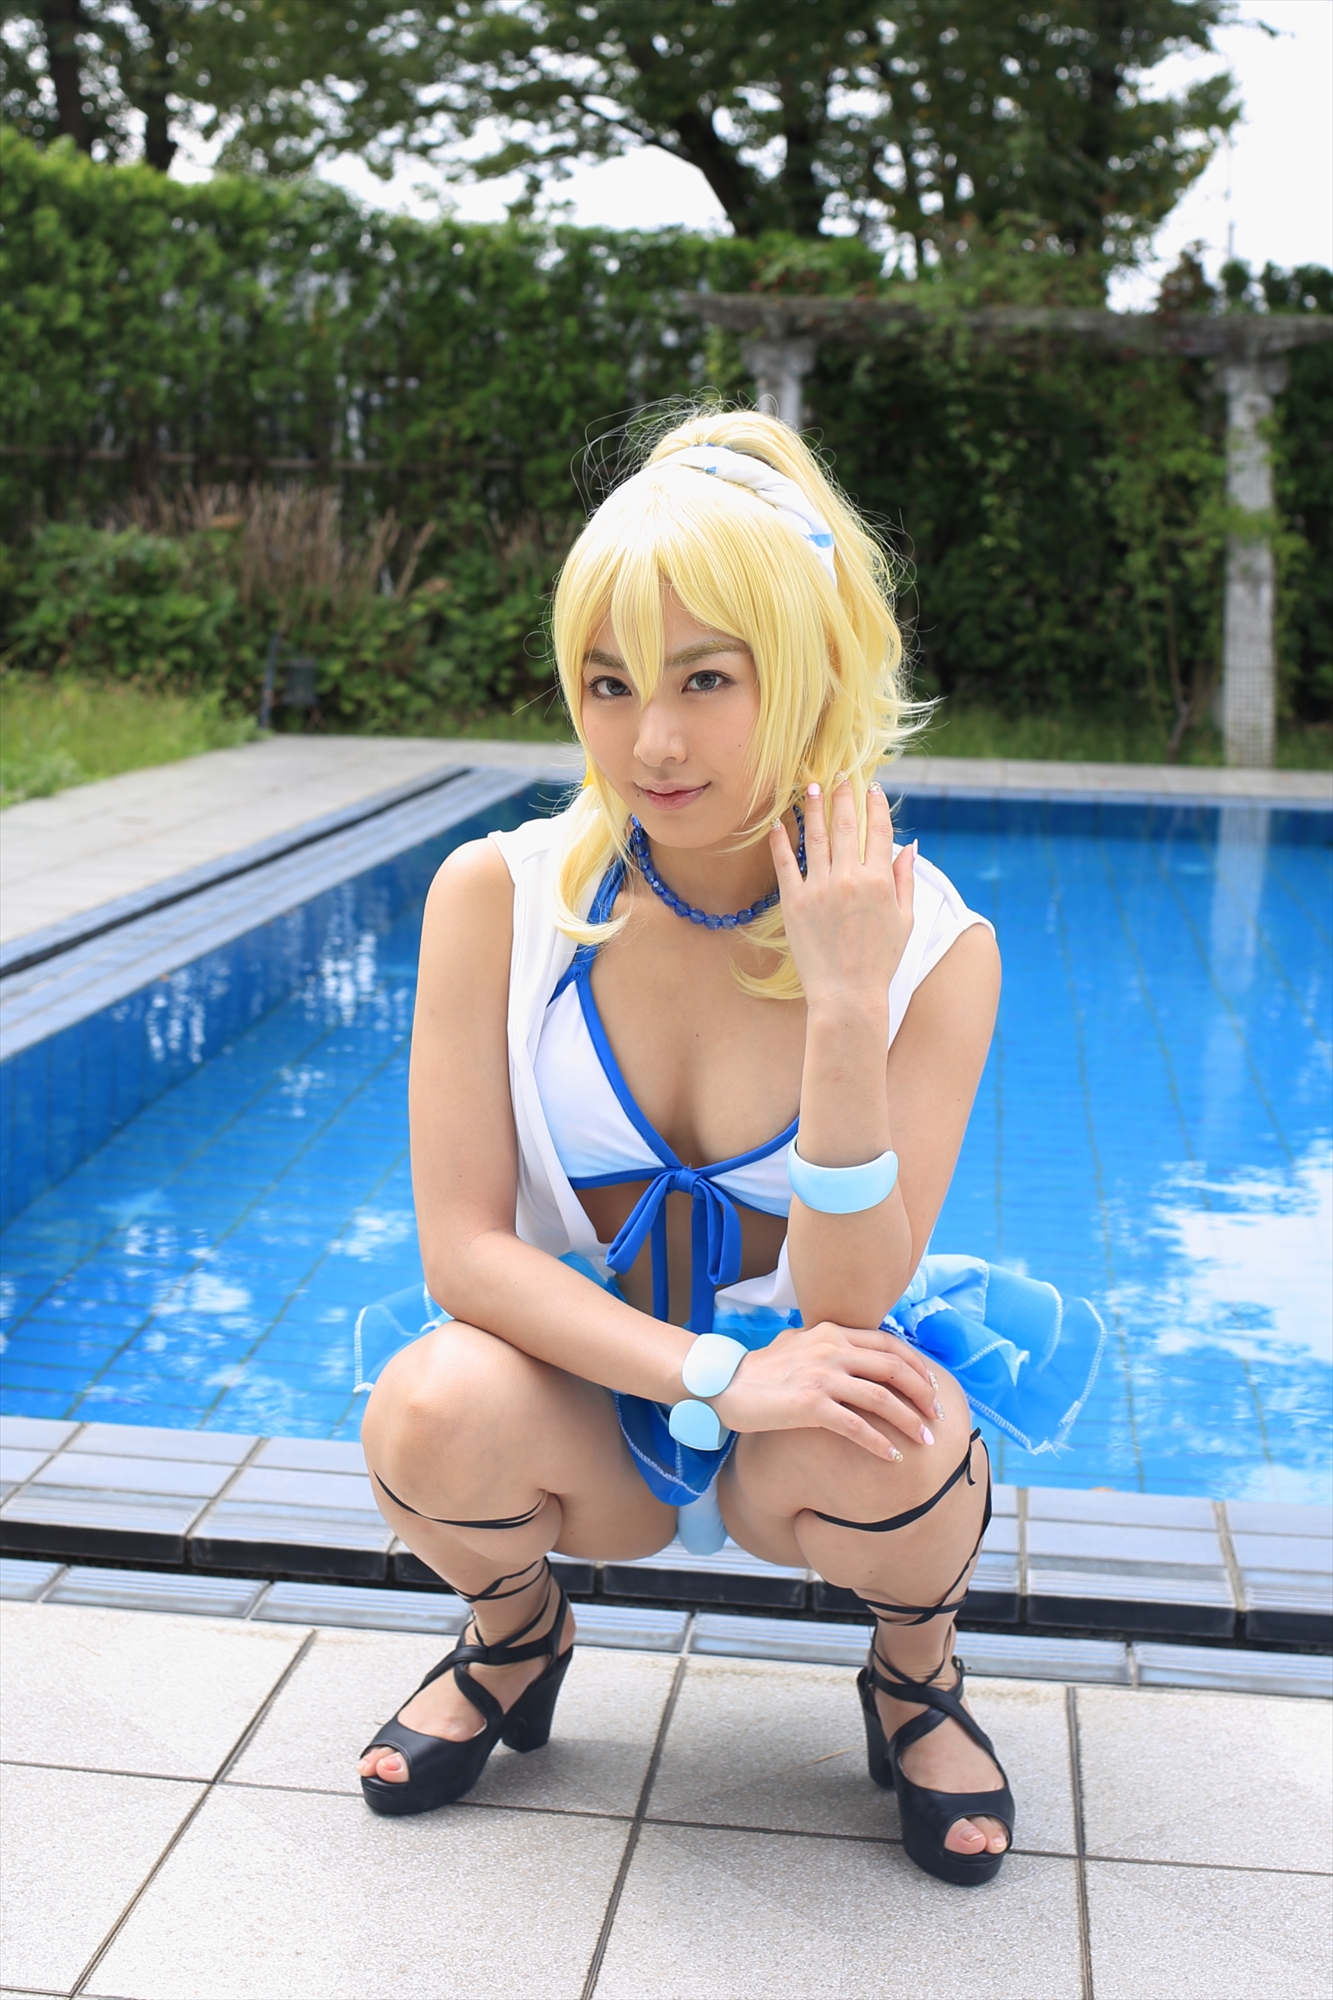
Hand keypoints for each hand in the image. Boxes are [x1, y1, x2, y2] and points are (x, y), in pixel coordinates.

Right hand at [711, 1320, 941, 1460]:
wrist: (724, 1383)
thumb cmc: (759, 1369)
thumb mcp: (796, 1342)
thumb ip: (825, 1343)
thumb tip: (851, 1348)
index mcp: (832, 1332)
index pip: (890, 1344)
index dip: (918, 1366)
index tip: (932, 1386)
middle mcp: (831, 1349)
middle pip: (895, 1369)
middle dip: (924, 1394)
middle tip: (937, 1417)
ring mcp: (821, 1376)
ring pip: (882, 1398)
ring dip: (910, 1422)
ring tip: (925, 1441)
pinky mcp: (810, 1405)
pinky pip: (856, 1426)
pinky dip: (879, 1443)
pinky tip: (891, 1457)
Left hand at [770, 780, 914, 1010]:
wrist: (848, 995)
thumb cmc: (880, 961)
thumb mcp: (905, 920)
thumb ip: (905, 880)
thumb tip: (911, 846)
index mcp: (880, 880)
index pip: (878, 830)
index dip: (875, 805)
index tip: (871, 787)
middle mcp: (850, 878)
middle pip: (845, 825)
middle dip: (842, 795)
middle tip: (838, 775)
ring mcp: (820, 889)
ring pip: (814, 837)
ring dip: (812, 808)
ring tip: (809, 787)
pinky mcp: (794, 902)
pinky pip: (785, 863)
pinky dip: (780, 840)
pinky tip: (778, 823)